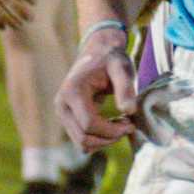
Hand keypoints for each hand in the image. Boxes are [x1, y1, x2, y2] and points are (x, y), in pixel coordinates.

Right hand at [57, 27, 138, 152]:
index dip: (111, 131)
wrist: (97, 51)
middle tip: (128, 126)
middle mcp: (62, 105)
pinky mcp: (66, 118)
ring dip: (103, 140)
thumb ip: (126, 88)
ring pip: (81, 142)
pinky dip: (98, 138)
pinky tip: (112, 124)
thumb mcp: (122, 68)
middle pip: (83, 138)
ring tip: (122, 124)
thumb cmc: (111, 59)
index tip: (131, 125)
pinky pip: (81, 138)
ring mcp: (62, 113)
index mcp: (72, 92)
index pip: (89, 124)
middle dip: (108, 138)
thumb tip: (129, 111)